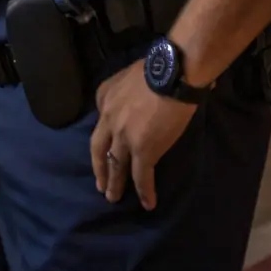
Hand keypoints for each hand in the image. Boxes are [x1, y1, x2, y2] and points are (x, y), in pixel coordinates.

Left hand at [90, 60, 196, 211]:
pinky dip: (144, 191)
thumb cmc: (157, 67)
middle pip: (99, 149)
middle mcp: (109, 118)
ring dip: (115, 184)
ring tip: (113, 198)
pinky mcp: (143, 150)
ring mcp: (124, 137)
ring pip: (116, 165)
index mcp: (105, 96)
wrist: (171, 73)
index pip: (100, 121)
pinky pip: (141, 176)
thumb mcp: (129, 73)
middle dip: (99, 168)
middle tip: (100, 184)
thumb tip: (142, 95)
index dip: (104, 135)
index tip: (107, 145)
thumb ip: (128, 88)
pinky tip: (147, 203)